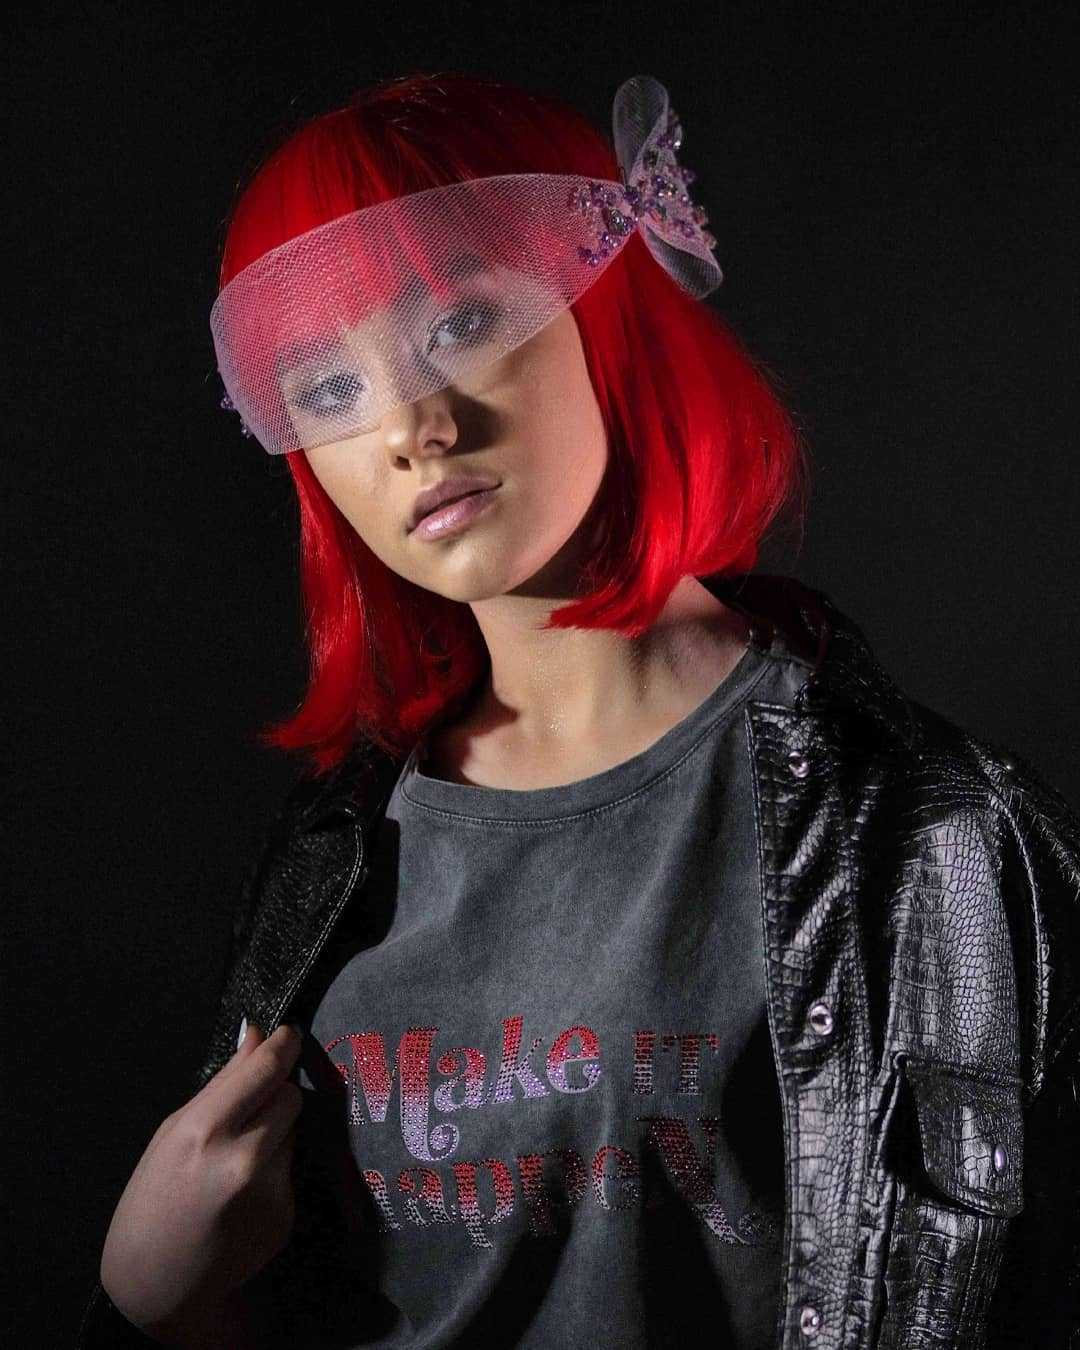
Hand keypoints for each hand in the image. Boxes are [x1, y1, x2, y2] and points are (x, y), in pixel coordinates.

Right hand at [99, 1020, 303, 1339]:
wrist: (157, 1282)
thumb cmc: (153, 1199)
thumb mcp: (173, 1132)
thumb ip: (222, 1084)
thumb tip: (257, 1034)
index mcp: (204, 1131)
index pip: (265, 1069)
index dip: (284, 1044)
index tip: (290, 1033)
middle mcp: (243, 1158)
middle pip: (291, 1096)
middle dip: (277, 1094)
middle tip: (249, 1111)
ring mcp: (269, 1190)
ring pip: (293, 1131)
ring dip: (275, 1133)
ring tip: (236, 1161)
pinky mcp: (286, 1215)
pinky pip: (291, 1169)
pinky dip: (274, 1170)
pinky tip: (242, 1194)